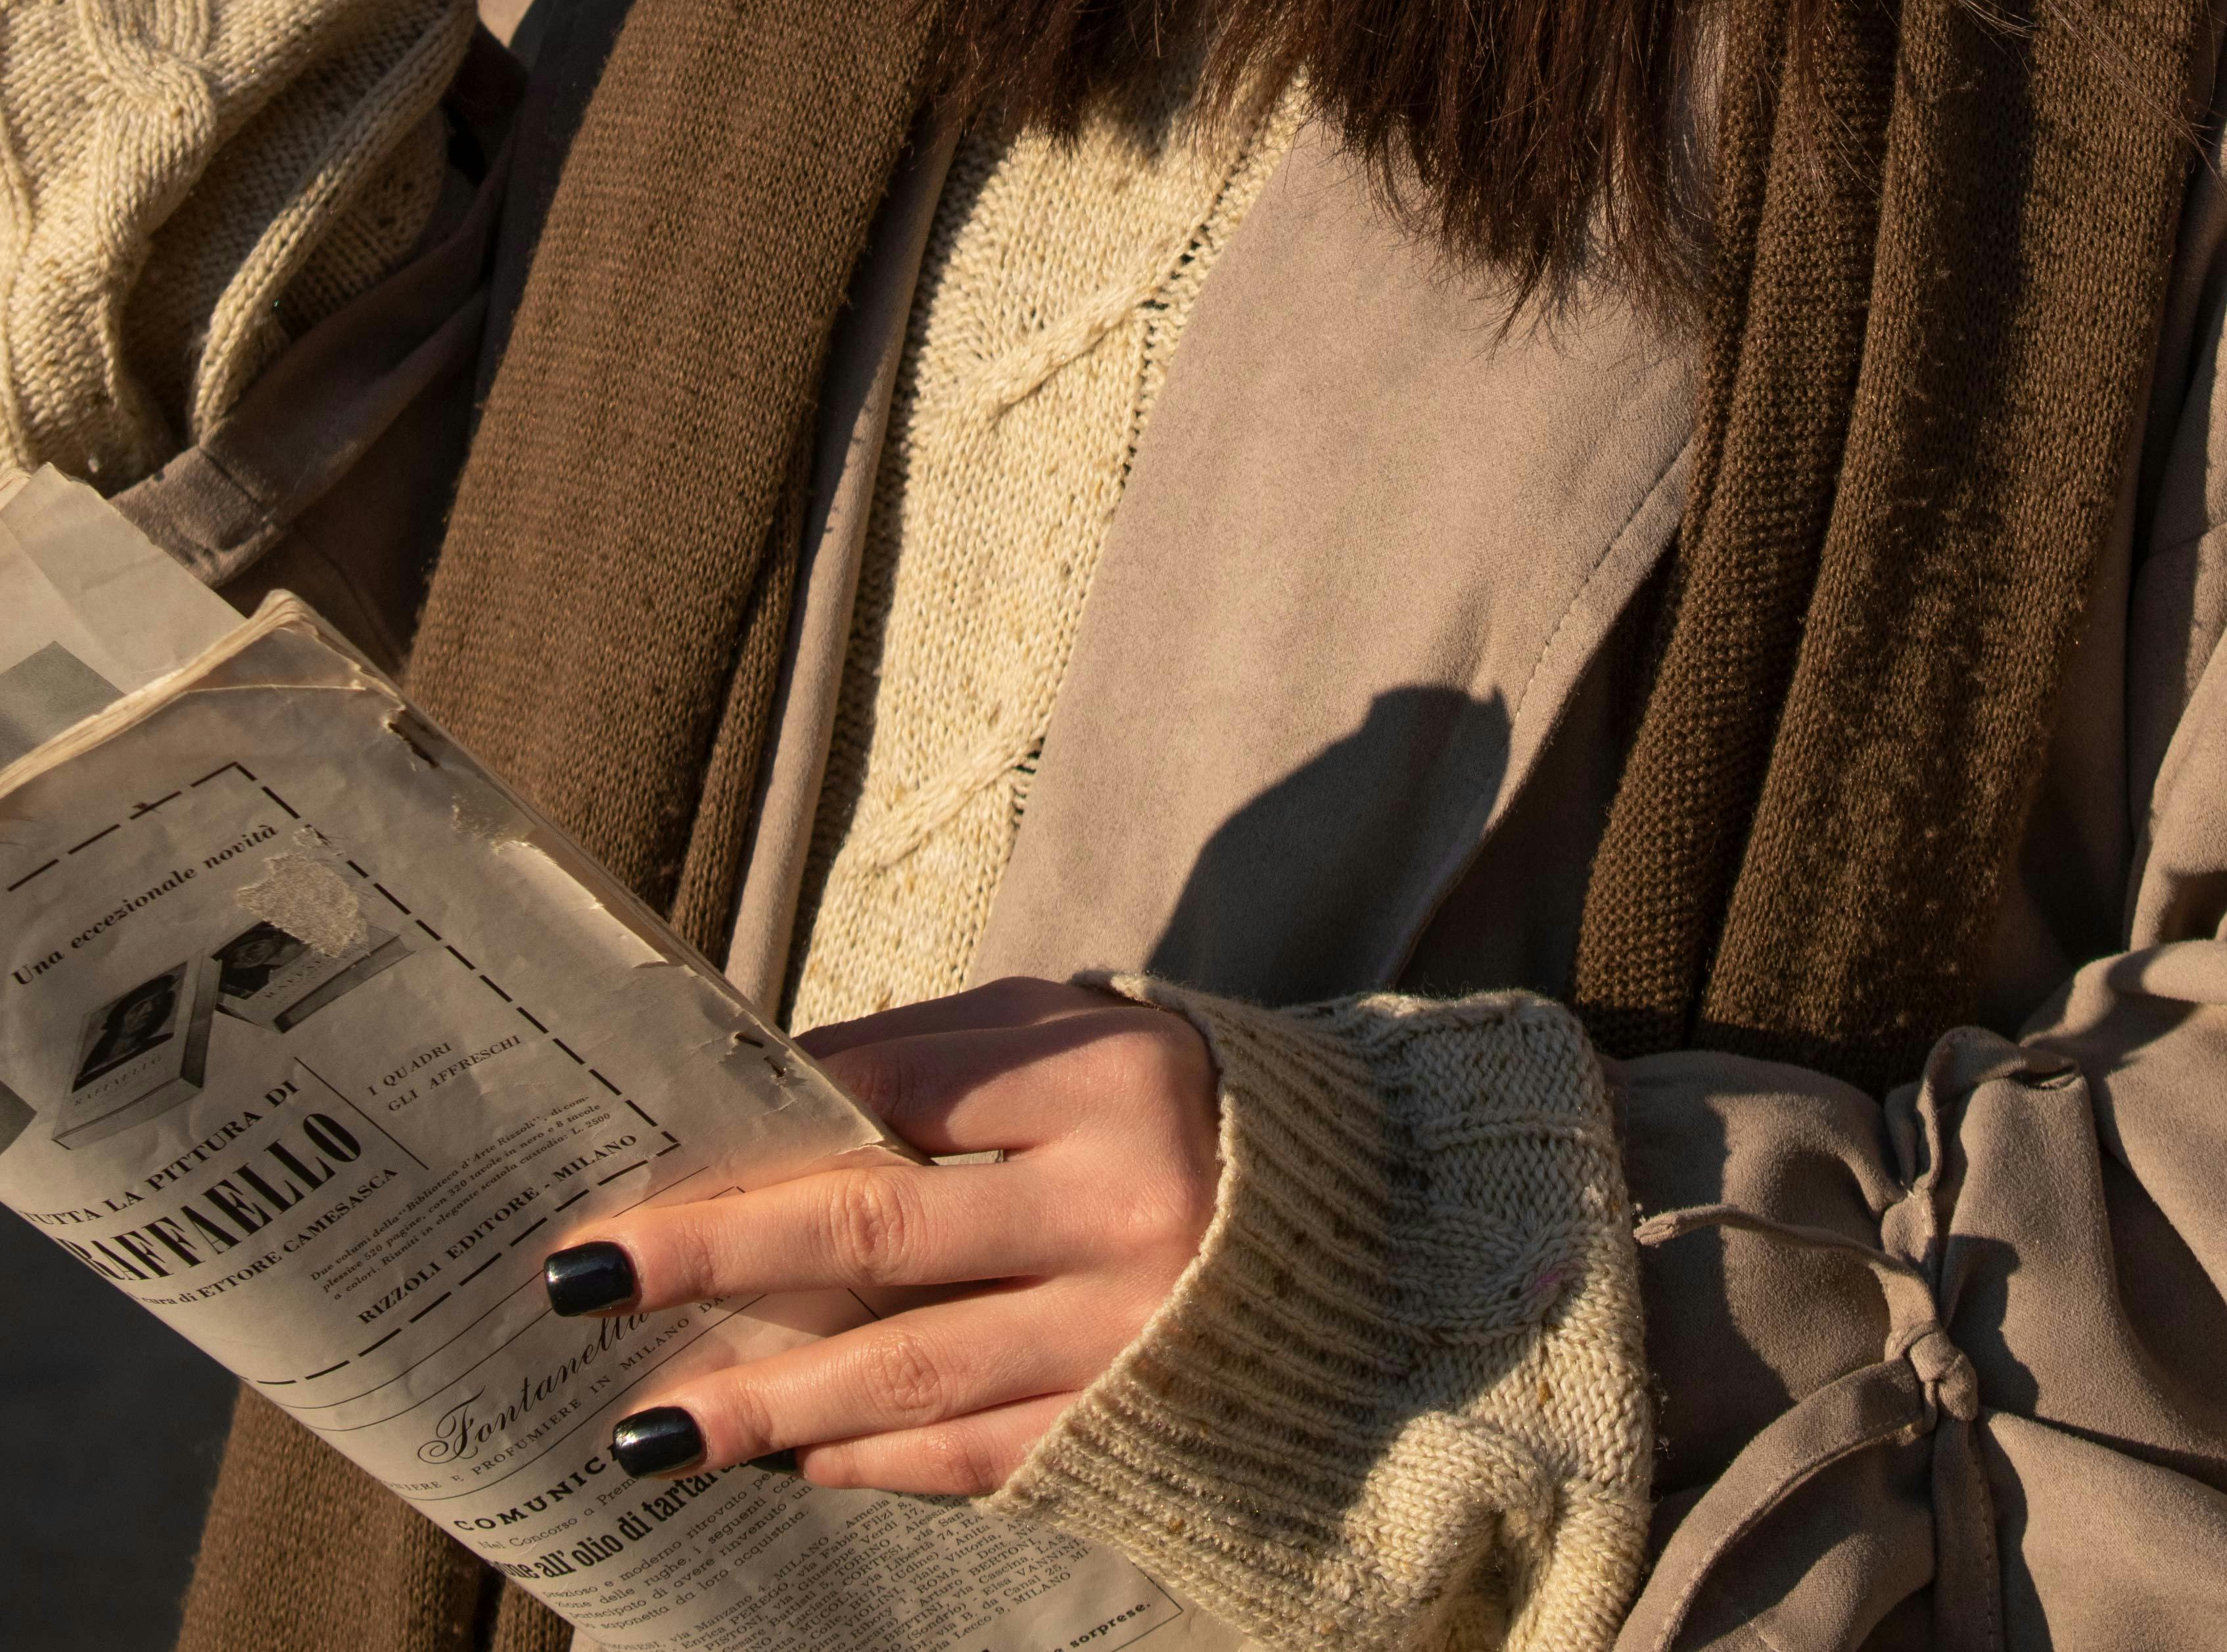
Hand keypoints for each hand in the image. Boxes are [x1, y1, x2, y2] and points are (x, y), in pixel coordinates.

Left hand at [544, 978, 1221, 1496]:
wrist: (1370, 1238)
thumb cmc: (1188, 1112)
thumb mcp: (1086, 1036)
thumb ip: (944, 1053)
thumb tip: (780, 1091)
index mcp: (1113, 1082)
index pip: (903, 1092)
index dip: (774, 1123)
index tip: (651, 1155)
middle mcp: (1123, 1210)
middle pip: (881, 1230)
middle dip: (721, 1253)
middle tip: (588, 1275)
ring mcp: (1126, 1337)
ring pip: (910, 1372)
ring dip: (764, 1399)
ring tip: (647, 1424)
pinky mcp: (1124, 1432)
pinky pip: (969, 1455)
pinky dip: (866, 1458)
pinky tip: (779, 1458)